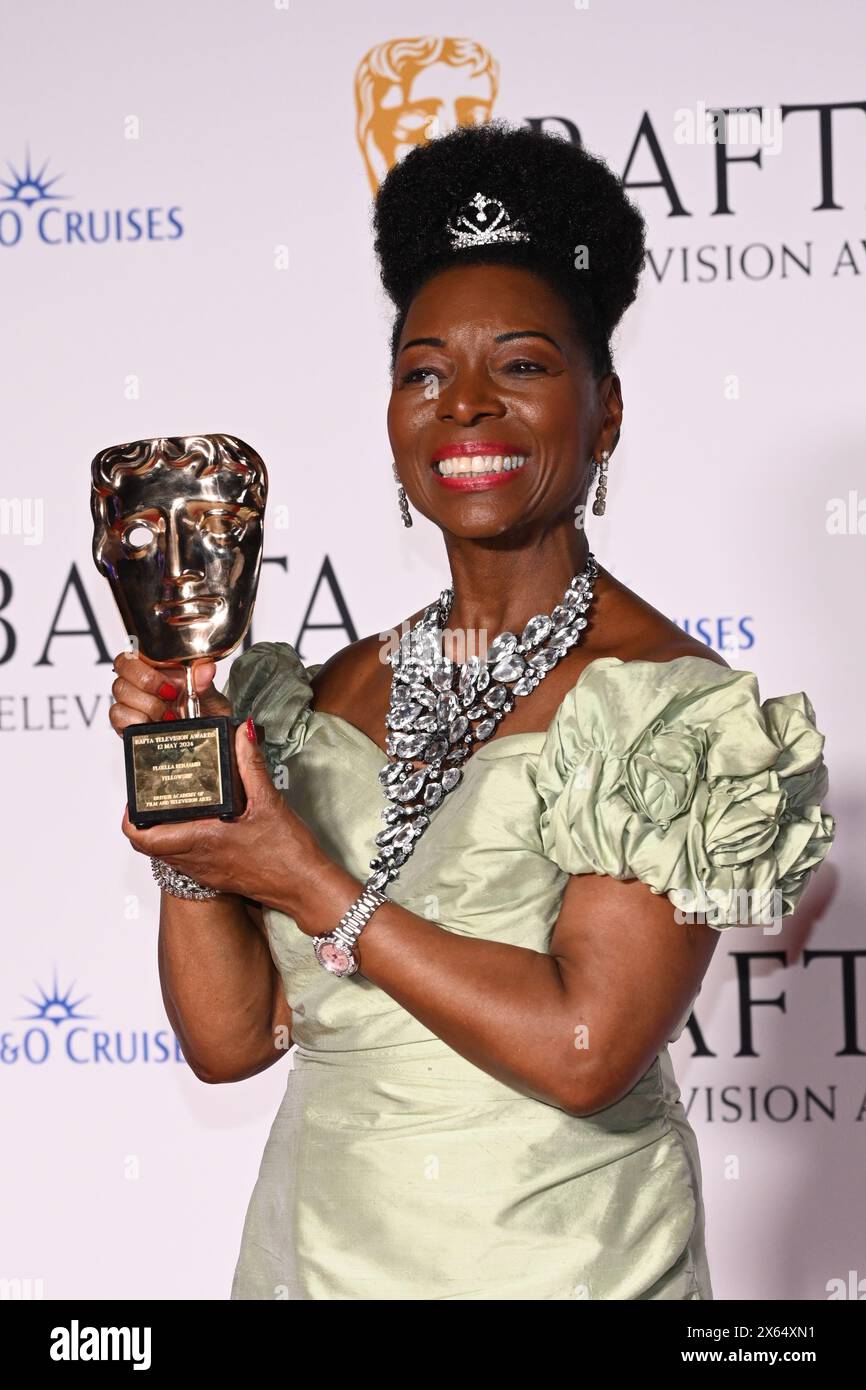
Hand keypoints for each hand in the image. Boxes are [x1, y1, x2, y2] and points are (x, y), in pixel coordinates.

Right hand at [108, 648, 229, 731]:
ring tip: (169, 716)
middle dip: (148, 682)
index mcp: (160, 666)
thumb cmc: (205, 715)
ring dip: (148, 705)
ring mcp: (131, 700)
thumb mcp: (211, 699)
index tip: (172, 679)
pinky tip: (153, 725)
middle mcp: (142, 680)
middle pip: (123, 665)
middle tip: (171, 695)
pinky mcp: (124, 721)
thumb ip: (205, 684)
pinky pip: (117, 714)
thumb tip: (206, 668)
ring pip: (120, 689)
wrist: (203, 740)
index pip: (139, 649)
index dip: (149, 661)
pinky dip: (136, 720)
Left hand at [120, 718, 331, 913]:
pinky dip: (182, 842)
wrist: (305, 887)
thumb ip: (250, 764)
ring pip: (166, 854)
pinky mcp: (216, 877)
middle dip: (146, 821)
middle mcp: (197, 860)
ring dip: (163, 832)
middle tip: (155, 796)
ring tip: (175, 806)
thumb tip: (240, 733)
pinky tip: (201, 824)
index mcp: (202, 841)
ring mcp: (205, 872)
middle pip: (150, 846)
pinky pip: (185, 861)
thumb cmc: (288, 853)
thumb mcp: (269, 802)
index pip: (145, 838)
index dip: (131, 820)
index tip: (135, 800)